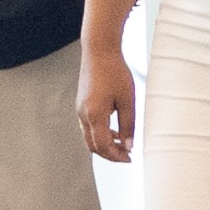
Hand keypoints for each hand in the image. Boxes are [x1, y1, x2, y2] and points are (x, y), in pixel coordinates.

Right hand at [78, 48, 135, 162]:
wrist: (99, 51)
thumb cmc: (115, 72)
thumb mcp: (128, 100)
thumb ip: (128, 125)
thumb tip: (129, 146)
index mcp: (95, 114)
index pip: (103, 146)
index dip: (116, 156)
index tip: (129, 158)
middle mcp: (83, 114)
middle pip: (93, 146)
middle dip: (110, 154)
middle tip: (127, 156)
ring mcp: (80, 110)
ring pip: (89, 137)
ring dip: (105, 145)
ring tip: (122, 144)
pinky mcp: (81, 105)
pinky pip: (88, 127)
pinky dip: (100, 134)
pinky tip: (114, 132)